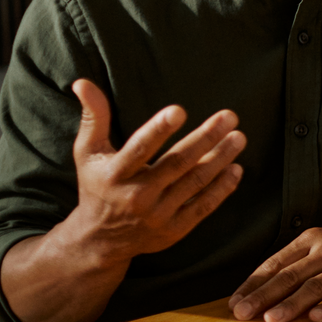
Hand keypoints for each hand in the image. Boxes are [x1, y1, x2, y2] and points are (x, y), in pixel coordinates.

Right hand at [62, 79, 244, 263]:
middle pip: (177, 164)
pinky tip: (236, 168)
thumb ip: (94, 118)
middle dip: (206, 138)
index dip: (158, 130)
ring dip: (220, 159)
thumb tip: (83, 82)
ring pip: (194, 183)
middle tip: (230, 116)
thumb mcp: (88, 153)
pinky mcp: (174, 230)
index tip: (179, 110)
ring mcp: (157, 215)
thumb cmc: (97, 185)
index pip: (139, 149)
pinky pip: (203, 206)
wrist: (100, 239)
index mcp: (114, 174)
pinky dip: (222, 188)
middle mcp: (136, 196)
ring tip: (239, 137)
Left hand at [230, 224, 321, 321]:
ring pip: (316, 286)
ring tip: (272, 320)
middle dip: (263, 296)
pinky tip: (316, 319)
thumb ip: (296, 263)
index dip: (253, 284)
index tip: (235, 303)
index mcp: (312, 239)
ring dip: (292, 304)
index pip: (275, 263)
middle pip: (291, 275)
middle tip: (243, 314)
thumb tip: (259, 291)